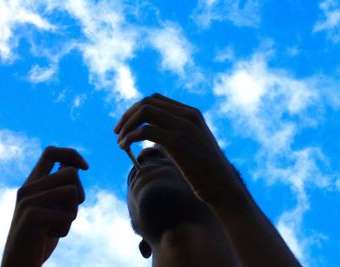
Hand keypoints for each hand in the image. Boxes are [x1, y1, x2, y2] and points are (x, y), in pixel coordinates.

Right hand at [1, 146, 88, 266]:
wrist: (19, 264)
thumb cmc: (41, 236)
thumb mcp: (52, 208)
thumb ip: (59, 188)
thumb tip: (74, 166)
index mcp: (32, 182)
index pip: (51, 152)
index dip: (72, 154)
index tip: (86, 168)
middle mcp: (27, 188)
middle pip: (71, 172)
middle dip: (79, 195)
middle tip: (66, 214)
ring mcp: (28, 201)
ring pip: (72, 191)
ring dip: (72, 213)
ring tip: (56, 225)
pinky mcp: (31, 216)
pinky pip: (67, 214)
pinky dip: (65, 229)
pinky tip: (48, 236)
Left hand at [114, 93, 242, 204]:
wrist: (222, 186)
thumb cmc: (204, 170)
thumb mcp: (191, 144)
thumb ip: (173, 134)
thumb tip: (149, 133)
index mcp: (191, 113)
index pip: (155, 99)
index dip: (136, 109)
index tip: (126, 124)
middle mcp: (188, 115)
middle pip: (147, 102)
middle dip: (127, 115)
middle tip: (117, 132)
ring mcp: (183, 126)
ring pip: (144, 112)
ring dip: (127, 125)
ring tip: (120, 142)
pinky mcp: (177, 141)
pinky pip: (144, 131)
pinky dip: (130, 137)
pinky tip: (125, 147)